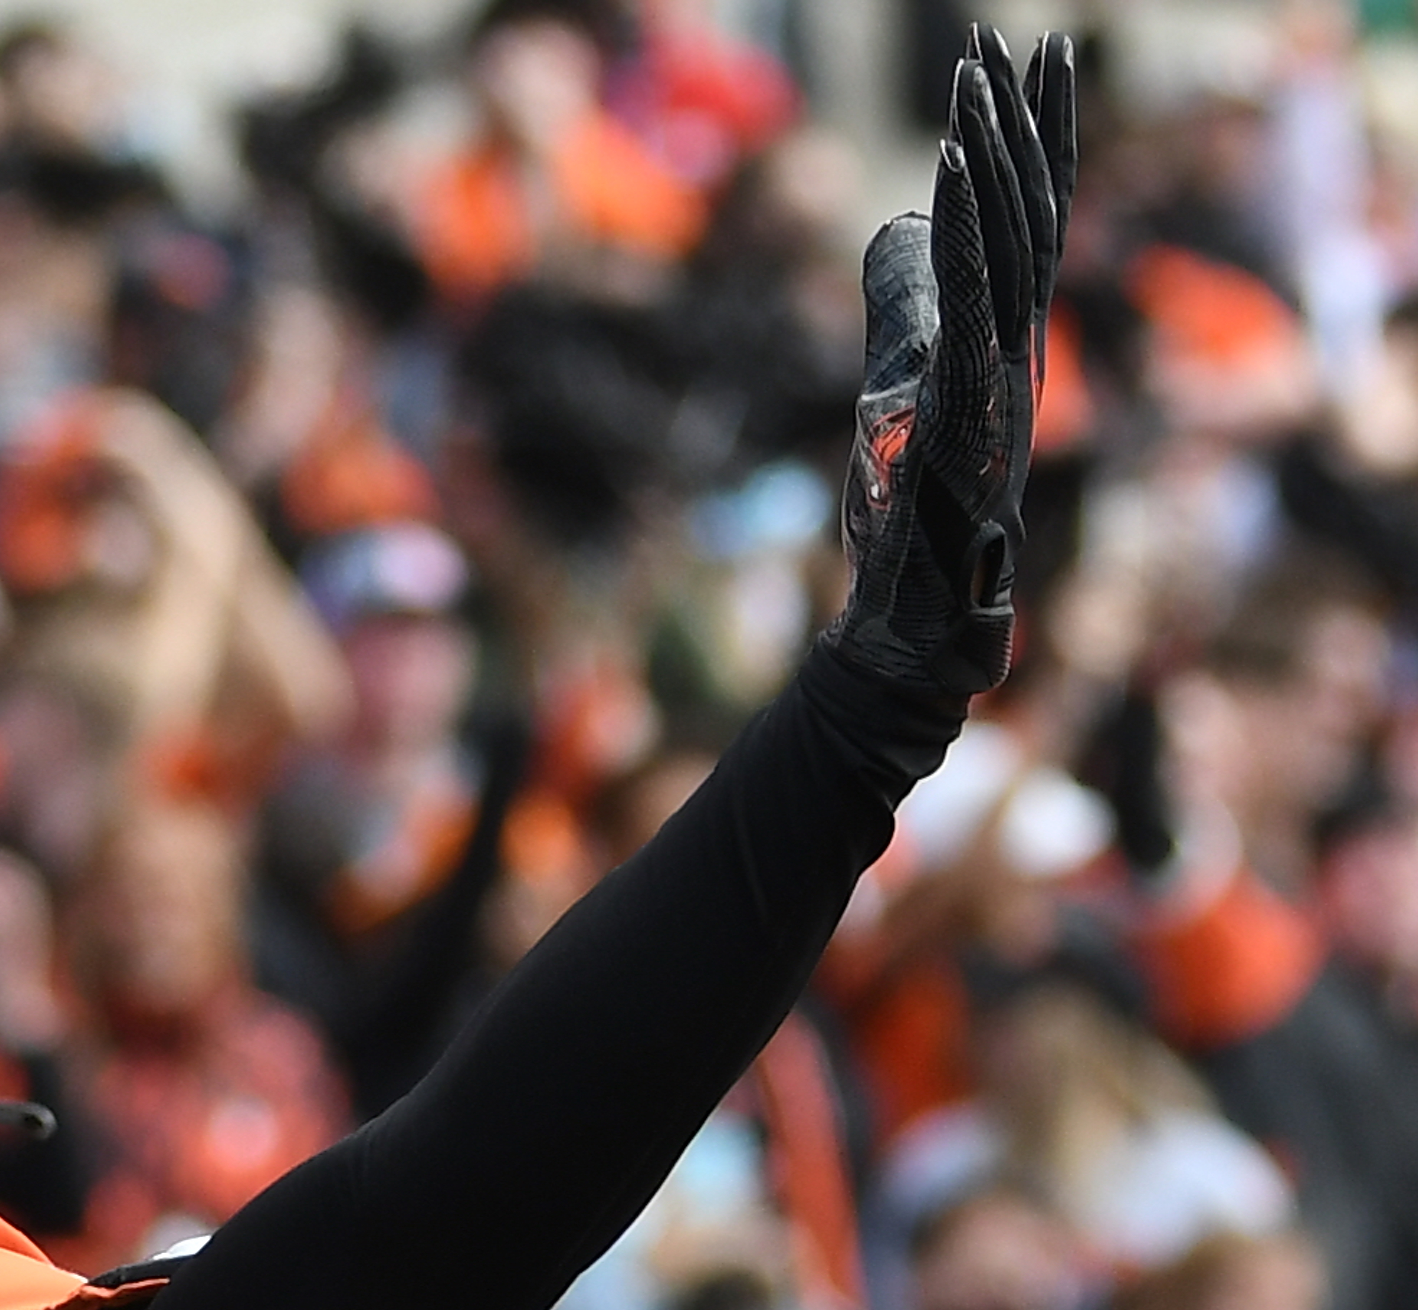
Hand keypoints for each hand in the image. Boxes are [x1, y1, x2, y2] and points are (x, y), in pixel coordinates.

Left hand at [827, 30, 1074, 696]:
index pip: (1035, 222)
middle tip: (1017, 36)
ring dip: (989, 155)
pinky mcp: (962, 410)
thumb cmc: (910, 518)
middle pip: (1036, 213)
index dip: (1037, 139)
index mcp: (1009, 346)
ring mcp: (998, 381)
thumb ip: (908, 306)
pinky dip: (958, 229)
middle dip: (1026, 121)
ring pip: (1006, 244)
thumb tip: (898, 224)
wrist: (915, 624)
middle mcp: (1020, 352)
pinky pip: (967, 300)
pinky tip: (944, 165)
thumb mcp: (901, 383)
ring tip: (973, 76)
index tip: (1031, 60)